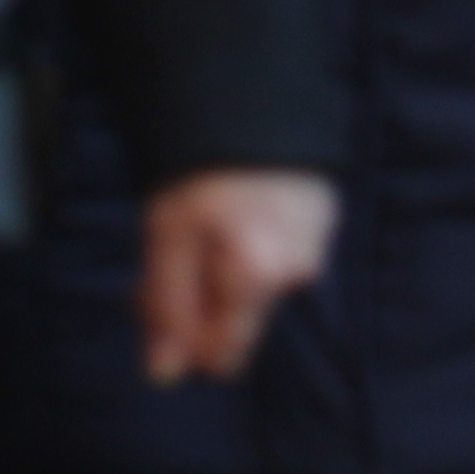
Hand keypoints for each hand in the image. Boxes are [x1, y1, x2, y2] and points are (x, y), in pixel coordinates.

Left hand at [136, 167, 332, 387]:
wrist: (251, 96)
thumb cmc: (203, 163)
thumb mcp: (168, 234)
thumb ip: (167, 308)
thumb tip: (163, 376)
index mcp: (258, 276)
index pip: (220, 355)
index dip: (179, 334)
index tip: (156, 294)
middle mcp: (296, 272)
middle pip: (233, 322)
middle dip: (195, 298)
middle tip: (170, 249)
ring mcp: (313, 248)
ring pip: (249, 292)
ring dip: (216, 270)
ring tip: (201, 219)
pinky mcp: (318, 225)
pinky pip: (272, 260)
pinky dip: (243, 247)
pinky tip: (230, 210)